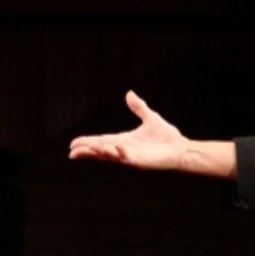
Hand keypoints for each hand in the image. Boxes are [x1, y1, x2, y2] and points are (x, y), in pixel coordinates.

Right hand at [68, 91, 187, 169]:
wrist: (181, 149)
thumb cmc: (166, 137)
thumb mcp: (150, 118)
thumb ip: (138, 107)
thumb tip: (129, 93)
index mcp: (124, 140)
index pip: (101, 141)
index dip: (87, 142)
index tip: (73, 144)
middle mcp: (126, 149)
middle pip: (102, 151)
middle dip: (88, 151)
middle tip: (72, 152)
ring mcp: (133, 157)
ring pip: (112, 156)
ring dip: (101, 153)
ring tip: (90, 149)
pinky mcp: (142, 162)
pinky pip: (130, 159)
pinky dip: (122, 154)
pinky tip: (117, 148)